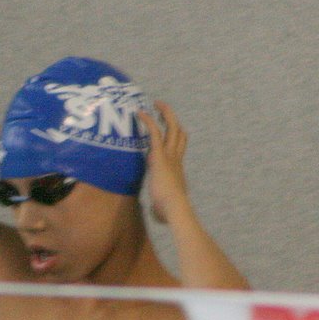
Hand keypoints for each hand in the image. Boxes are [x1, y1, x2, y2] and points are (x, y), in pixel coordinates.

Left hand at [139, 101, 192, 225]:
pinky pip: (154, 132)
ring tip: (156, 103)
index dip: (174, 138)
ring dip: (165, 113)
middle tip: (162, 108)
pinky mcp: (159, 155)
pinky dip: (147, 121)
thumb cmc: (170, 212)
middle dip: (172, 119)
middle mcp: (176, 158)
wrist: (174, 208)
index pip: (179, 148)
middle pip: (179, 132)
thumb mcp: (164, 207)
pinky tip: (139, 113)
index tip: (166, 132)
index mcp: (177, 168)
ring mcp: (169, 155)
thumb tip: (158, 216)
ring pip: (172, 127)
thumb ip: (161, 208)